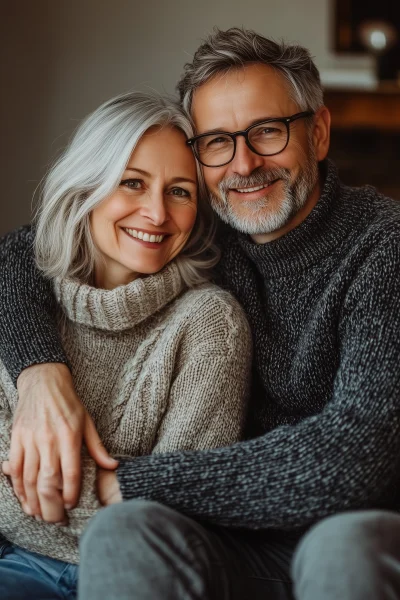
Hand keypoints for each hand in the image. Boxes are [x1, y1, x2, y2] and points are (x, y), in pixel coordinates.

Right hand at [2, 363, 117, 521]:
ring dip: (34, 502)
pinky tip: (24, 501)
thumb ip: (97, 447)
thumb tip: (113, 466)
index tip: (72, 506)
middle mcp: (48, 439)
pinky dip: (18, 488)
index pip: (70, 472)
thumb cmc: (69, 402)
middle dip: (51, 506)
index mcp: (69, 435)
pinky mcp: (16, 438)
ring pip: (29, 479)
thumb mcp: (87, 421)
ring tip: (40, 516)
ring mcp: (30, 439)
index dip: (71, 494)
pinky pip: (15, 469)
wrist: (43, 380)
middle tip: (56, 520)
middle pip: (47, 482)